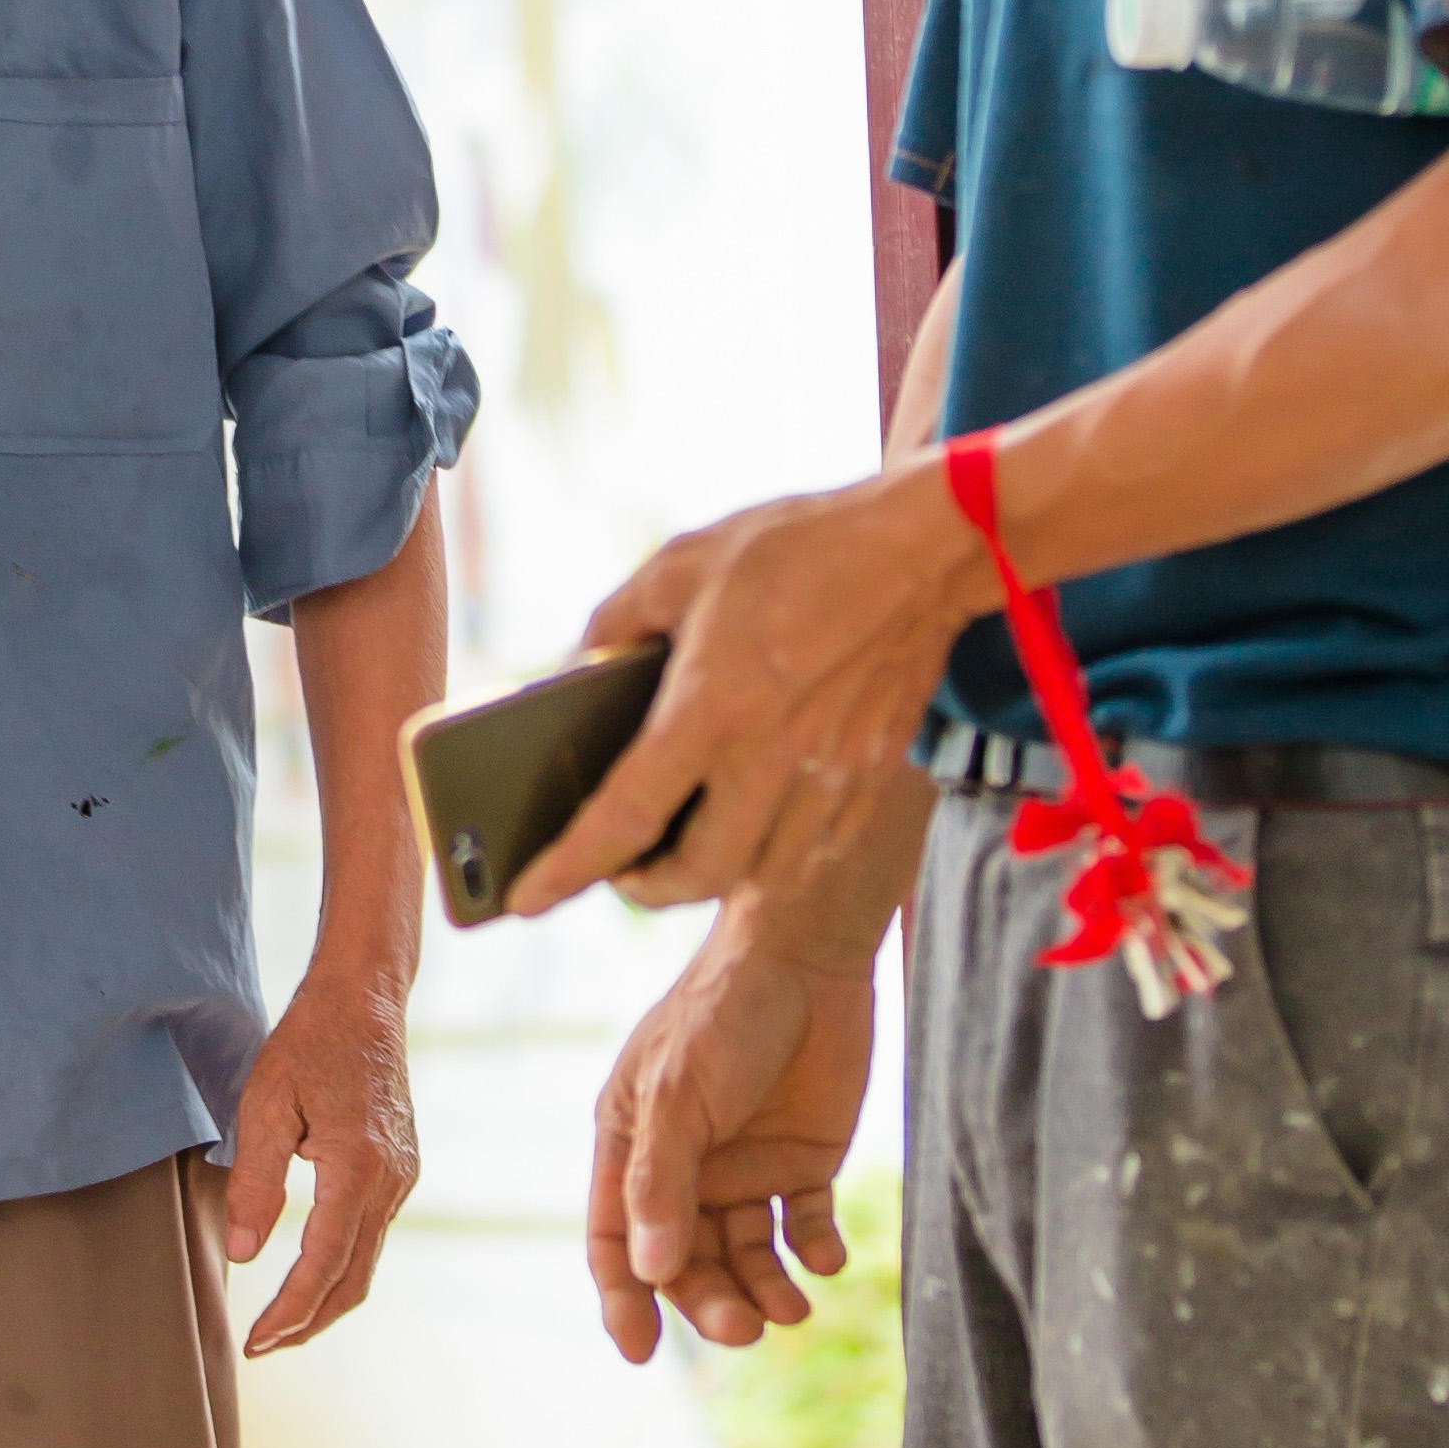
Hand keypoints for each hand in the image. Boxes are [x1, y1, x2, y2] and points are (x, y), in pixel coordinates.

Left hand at [222, 958, 416, 1355]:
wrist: (364, 1001)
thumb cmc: (308, 1043)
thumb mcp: (264, 1105)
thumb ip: (254, 1183)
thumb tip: (242, 1252)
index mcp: (358, 1169)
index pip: (323, 1265)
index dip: (288, 1312)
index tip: (255, 1342)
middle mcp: (391, 1182)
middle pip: (353, 1280)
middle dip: (307, 1322)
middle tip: (262, 1346)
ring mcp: (401, 1178)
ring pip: (366, 1263)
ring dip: (324, 1301)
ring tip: (281, 1323)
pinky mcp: (400, 1170)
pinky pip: (371, 1237)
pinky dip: (341, 1268)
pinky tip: (309, 1272)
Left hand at [515, 463, 980, 912]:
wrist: (926, 550)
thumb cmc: (801, 546)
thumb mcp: (686, 561)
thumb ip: (620, 618)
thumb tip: (582, 662)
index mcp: (712, 708)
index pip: (622, 817)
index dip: (566, 869)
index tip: (521, 901)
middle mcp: (770, 760)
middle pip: (695, 876)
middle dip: (646, 888)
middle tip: (623, 866)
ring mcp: (829, 779)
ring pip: (758, 875)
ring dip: (711, 873)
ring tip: (684, 841)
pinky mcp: (869, 779)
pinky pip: (812, 851)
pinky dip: (772, 852)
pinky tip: (755, 817)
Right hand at [586, 907, 879, 1361]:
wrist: (809, 953)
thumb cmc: (723, 1012)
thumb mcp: (677, 1094)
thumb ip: (662, 1183)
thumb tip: (650, 1274)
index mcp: (633, 1146)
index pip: (617, 1240)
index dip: (624, 1298)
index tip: (639, 1349)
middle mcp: (686, 1166)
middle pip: (685, 1260)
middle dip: (710, 1300)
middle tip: (745, 1329)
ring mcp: (746, 1165)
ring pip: (745, 1255)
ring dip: (764, 1289)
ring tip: (792, 1310)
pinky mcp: (805, 1160)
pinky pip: (803, 1227)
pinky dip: (813, 1252)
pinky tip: (826, 1259)